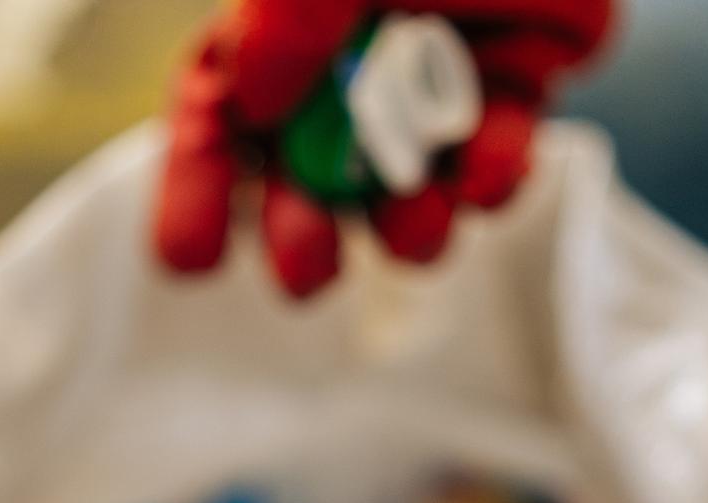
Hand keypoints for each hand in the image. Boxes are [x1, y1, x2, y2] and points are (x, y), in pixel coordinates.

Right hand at [155, 0, 615, 296]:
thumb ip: (287, 18)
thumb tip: (248, 104)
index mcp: (285, 25)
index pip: (218, 116)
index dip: (197, 191)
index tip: (192, 258)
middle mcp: (350, 60)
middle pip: (304, 177)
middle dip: (300, 237)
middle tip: (309, 273)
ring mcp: (434, 80)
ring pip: (404, 188)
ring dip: (403, 229)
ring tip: (416, 229)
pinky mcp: (515, 88)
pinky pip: (495, 159)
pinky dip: (490, 180)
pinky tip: (486, 176)